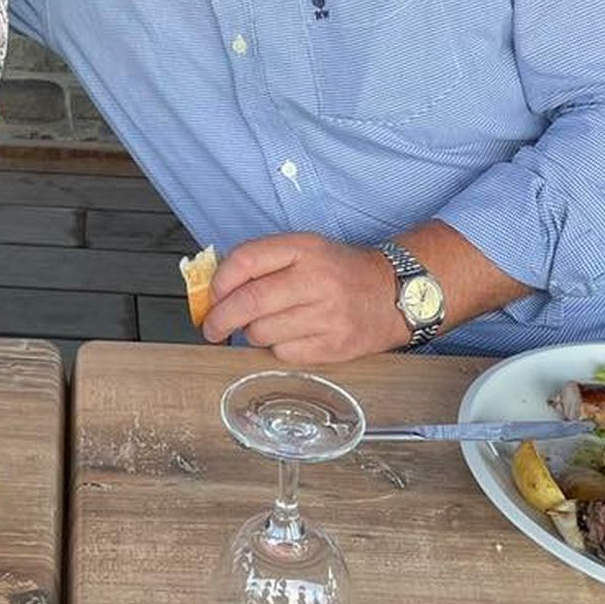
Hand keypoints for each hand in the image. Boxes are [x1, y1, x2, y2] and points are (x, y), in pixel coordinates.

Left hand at [201, 234, 406, 364]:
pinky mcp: (334, 346)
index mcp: (304, 249)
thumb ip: (263, 261)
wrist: (393, 294)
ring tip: (261, 327)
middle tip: (211, 327)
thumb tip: (215, 288)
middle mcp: (316, 279)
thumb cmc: (338, 272)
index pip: (246, 260)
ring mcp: (327, 315)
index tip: (212, 295)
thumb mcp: (304, 250)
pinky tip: (287, 338)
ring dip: (251, 334)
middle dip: (220, 318)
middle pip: (250, 301)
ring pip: (262, 332)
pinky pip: (284, 354)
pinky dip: (276, 349)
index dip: (219, 281)